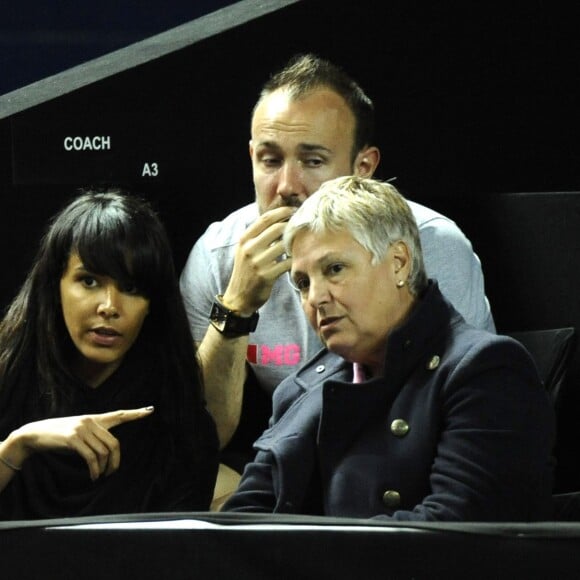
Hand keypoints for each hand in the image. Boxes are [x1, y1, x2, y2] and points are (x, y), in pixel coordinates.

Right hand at [9, 407, 153, 480]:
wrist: (34, 435)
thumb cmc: (58, 437)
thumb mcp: (79, 433)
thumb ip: (94, 437)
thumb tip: (108, 453)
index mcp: (94, 419)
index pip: (119, 415)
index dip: (135, 413)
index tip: (150, 410)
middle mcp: (91, 421)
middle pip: (114, 443)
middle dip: (116, 461)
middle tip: (111, 473)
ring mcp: (82, 429)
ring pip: (104, 451)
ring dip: (103, 468)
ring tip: (98, 476)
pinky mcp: (73, 439)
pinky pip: (91, 457)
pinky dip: (94, 470)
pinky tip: (93, 476)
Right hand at [224, 206, 294, 313]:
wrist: (239, 297)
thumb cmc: (247, 271)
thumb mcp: (246, 250)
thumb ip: (258, 235)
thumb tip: (278, 217)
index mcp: (244, 239)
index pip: (266, 218)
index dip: (283, 212)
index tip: (294, 211)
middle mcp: (249, 248)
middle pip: (277, 228)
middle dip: (292, 225)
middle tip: (302, 226)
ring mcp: (257, 262)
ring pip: (283, 245)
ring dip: (294, 243)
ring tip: (301, 243)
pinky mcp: (266, 276)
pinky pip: (286, 263)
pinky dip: (293, 260)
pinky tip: (296, 260)